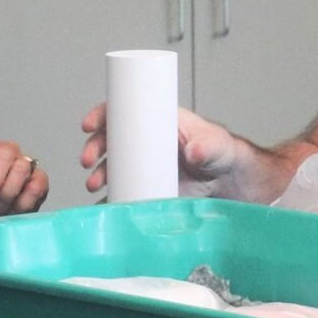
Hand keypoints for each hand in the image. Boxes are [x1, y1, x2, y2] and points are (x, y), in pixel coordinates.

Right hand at [79, 101, 250, 196]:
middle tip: (88, 161)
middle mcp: (144, 142)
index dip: (102, 115)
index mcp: (156, 121)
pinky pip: (120, 191)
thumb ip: (207, 146)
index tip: (90, 125)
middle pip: (109, 139)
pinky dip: (107, 198)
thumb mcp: (216, 144)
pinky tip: (100, 206)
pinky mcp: (146, 187)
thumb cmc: (222, 153)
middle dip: (93, 148)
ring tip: (95, 185)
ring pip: (110, 166)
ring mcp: (143, 166)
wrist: (229, 183)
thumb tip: (194, 151)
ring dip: (97, 173)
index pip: (123, 111)